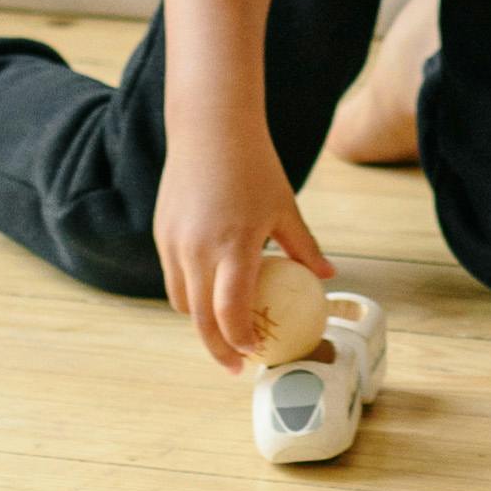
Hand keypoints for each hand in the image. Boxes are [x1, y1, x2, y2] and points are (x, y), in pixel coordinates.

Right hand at [153, 132, 334, 369]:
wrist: (210, 125)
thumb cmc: (254, 164)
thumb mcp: (284, 207)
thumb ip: (304, 247)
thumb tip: (328, 276)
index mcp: (233, 246)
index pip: (231, 315)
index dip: (243, 342)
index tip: (257, 354)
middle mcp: (198, 250)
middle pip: (200, 321)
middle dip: (218, 349)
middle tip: (236, 365)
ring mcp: (174, 242)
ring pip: (182, 302)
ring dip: (201, 321)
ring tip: (223, 329)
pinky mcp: (162, 231)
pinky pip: (173, 275)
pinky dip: (189, 291)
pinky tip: (209, 288)